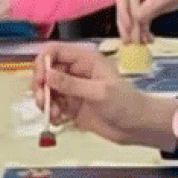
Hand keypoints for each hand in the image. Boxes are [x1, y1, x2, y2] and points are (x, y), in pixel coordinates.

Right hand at [33, 41, 177, 148]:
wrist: (136, 126)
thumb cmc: (126, 104)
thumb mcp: (99, 93)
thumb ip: (72, 84)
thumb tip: (47, 75)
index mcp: (86, 60)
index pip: (55, 51)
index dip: (43, 63)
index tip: (41, 80)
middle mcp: (76, 72)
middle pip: (46, 71)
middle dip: (40, 86)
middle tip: (43, 101)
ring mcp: (73, 89)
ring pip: (46, 89)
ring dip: (44, 101)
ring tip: (53, 114)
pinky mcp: (71, 105)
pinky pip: (52, 105)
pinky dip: (50, 112)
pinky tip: (59, 120)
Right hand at [116, 0, 177, 43]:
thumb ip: (149, 8)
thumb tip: (135, 20)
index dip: (123, 14)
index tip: (129, 28)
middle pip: (126, 8)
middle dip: (127, 26)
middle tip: (130, 41)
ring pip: (134, 15)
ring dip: (136, 29)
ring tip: (141, 43)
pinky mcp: (153, 4)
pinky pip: (144, 17)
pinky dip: (144, 28)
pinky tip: (148, 38)